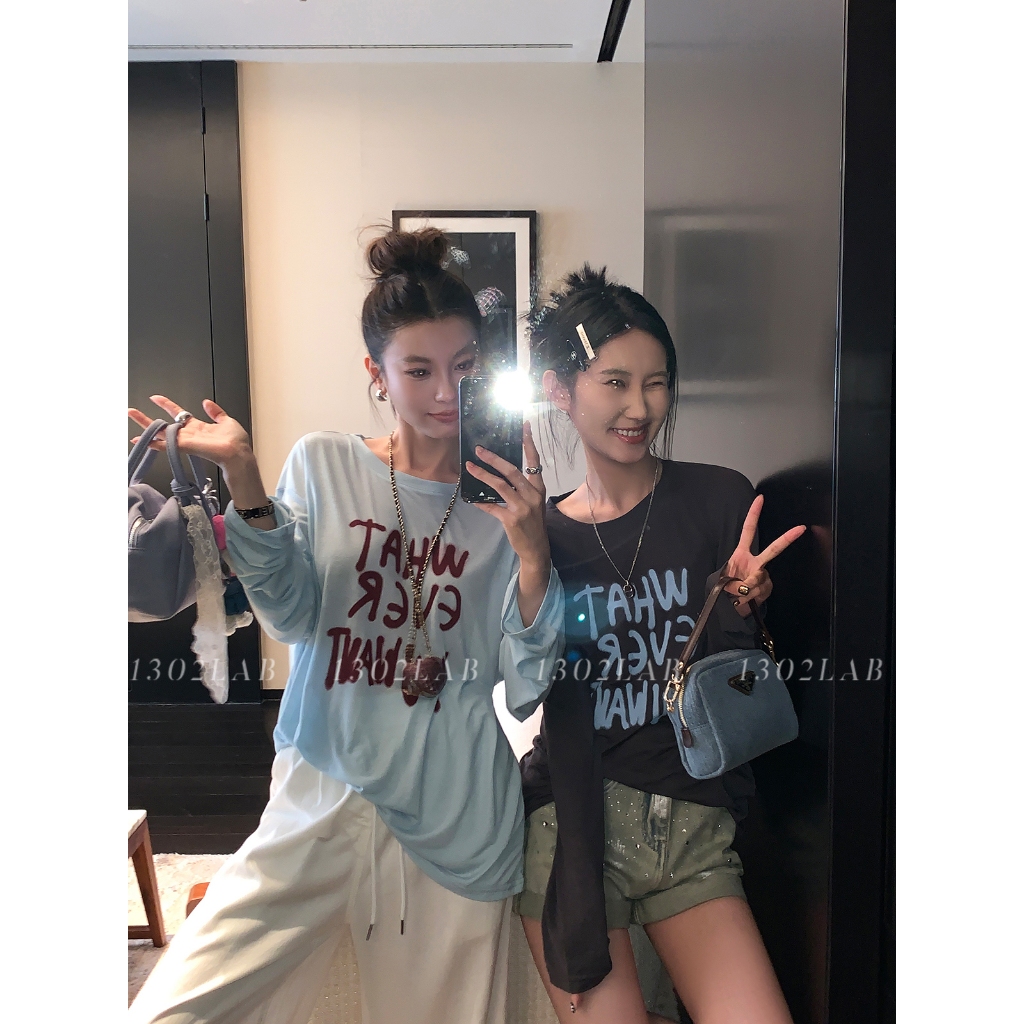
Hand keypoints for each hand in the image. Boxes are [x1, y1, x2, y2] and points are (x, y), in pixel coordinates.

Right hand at [128, 395, 252, 471]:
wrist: (238, 454)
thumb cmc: (236, 442)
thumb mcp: (226, 421)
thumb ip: (215, 412)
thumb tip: (206, 402)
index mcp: (198, 427)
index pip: (178, 414)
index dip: (166, 405)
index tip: (156, 398)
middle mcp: (189, 434)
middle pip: (164, 425)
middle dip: (147, 418)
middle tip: (132, 411)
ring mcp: (185, 441)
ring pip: (161, 433)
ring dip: (145, 425)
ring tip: (131, 416)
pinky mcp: (185, 446)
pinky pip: (166, 444)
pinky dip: (153, 443)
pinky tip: (141, 440)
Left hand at [465, 422, 550, 623]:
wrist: (536, 549)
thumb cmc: (533, 523)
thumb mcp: (532, 503)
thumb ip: (521, 488)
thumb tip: (500, 471)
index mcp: (538, 488)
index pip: (534, 462)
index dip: (529, 443)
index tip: (524, 426)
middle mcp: (532, 496)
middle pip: (512, 471)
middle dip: (494, 459)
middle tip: (479, 449)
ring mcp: (522, 508)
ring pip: (500, 486)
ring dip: (483, 475)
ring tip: (469, 467)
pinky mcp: (511, 520)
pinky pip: (492, 507)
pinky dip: (481, 503)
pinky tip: (471, 499)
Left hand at [723, 494, 805, 616]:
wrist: (729, 608)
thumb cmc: (724, 591)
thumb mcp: (723, 583)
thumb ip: (736, 582)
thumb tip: (748, 586)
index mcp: (741, 554)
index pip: (748, 530)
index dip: (753, 514)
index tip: (760, 499)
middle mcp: (754, 561)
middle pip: (773, 549)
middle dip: (786, 539)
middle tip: (800, 529)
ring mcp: (762, 575)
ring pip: (761, 578)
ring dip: (746, 589)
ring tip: (737, 595)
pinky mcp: (767, 588)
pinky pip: (763, 590)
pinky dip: (751, 597)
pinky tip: (747, 599)